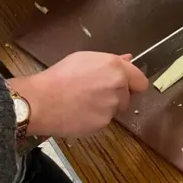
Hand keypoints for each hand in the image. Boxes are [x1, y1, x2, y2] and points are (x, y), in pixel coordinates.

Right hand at [8, 52, 147, 137]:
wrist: (41, 101)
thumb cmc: (58, 76)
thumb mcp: (83, 59)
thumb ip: (110, 61)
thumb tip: (128, 59)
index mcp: (115, 67)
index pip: (140, 81)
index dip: (133, 84)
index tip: (126, 86)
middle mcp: (118, 86)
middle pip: (128, 97)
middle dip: (116, 96)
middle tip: (94, 93)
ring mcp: (111, 106)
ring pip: (115, 109)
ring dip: (104, 107)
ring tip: (82, 102)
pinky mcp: (103, 123)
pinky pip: (103, 121)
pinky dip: (94, 118)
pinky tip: (78, 112)